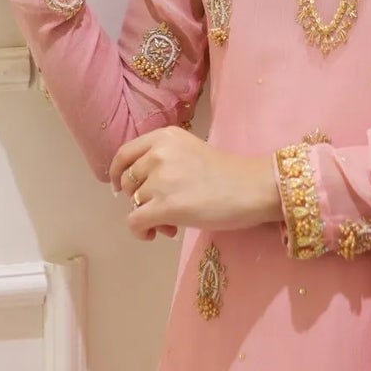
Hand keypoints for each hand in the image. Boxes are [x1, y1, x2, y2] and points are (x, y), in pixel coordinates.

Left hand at [108, 127, 280, 242]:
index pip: (124, 154)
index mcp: (164, 137)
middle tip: (160, 210)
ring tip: (169, 223)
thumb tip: (138, 191)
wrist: (253, 188)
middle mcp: (158, 153)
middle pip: (127, 181)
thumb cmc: (227, 173)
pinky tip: (155, 234)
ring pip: (133, 203)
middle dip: (138, 199)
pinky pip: (135, 222)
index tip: (122, 188)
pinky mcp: (166, 206)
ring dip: (146, 216)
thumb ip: (163, 160)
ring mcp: (161, 180)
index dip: (118, 174)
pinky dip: (141, 232)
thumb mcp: (190, 151)